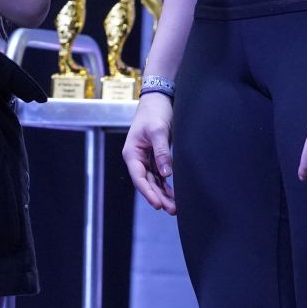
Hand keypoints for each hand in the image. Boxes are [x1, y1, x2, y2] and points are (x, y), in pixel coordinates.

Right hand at [121, 90, 176, 214]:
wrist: (159, 98)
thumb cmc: (155, 111)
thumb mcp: (158, 131)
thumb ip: (162, 153)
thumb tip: (166, 174)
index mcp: (132, 153)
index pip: (139, 178)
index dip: (148, 192)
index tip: (158, 204)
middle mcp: (137, 158)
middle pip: (146, 183)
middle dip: (158, 197)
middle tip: (171, 210)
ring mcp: (146, 158)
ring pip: (153, 181)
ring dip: (163, 193)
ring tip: (174, 207)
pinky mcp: (155, 156)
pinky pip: (159, 175)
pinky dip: (166, 185)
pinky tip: (174, 195)